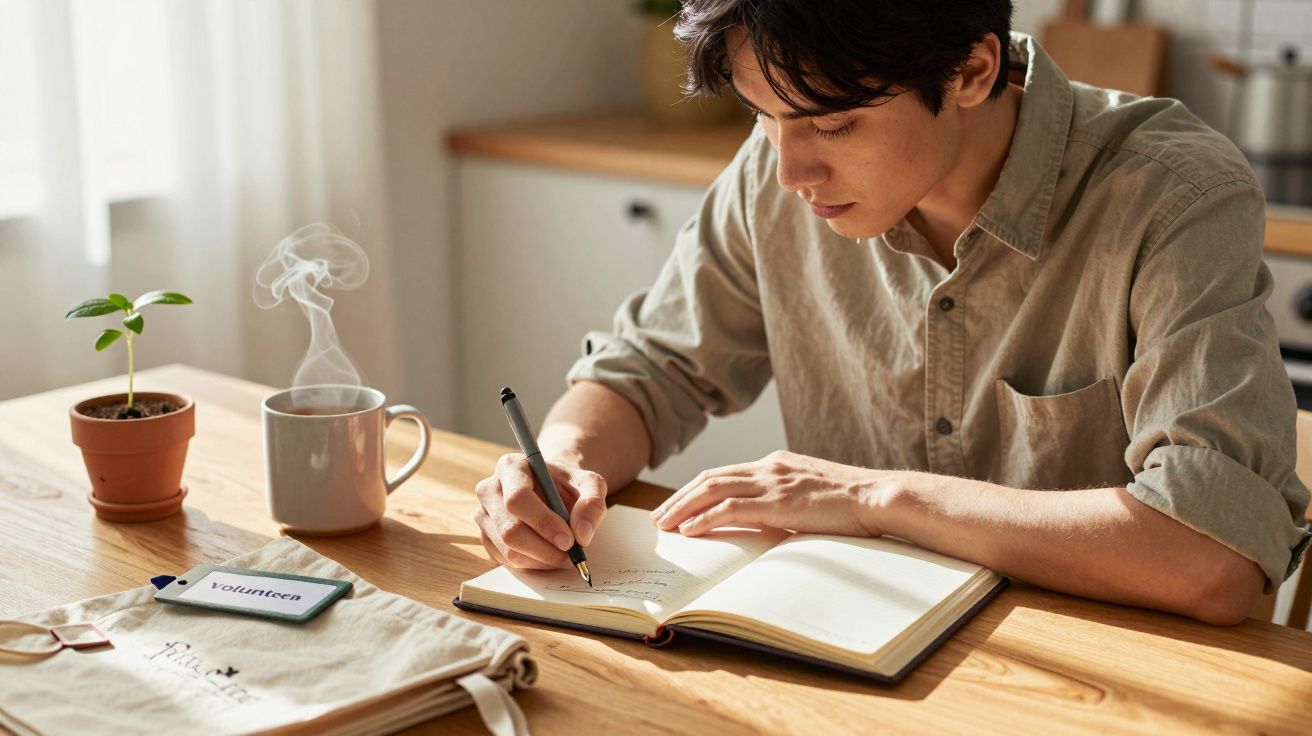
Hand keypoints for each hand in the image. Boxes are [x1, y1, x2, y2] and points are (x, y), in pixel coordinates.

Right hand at [474, 453, 607, 569]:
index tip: (569, 540)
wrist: (551, 492)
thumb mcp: (589, 484)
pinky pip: (506, 561)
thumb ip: (592, 502)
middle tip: (571, 555)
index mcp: (511, 467)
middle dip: (545, 549)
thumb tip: (582, 533)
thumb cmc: (567, 486)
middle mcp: (490, 490)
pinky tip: (548, 553)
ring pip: (508, 550)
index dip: (544, 523)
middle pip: (509, 529)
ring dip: (542, 559)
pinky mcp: (486, 538)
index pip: (518, 499)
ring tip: (564, 554)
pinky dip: (533, 564)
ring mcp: (484, 516)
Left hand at [650, 450, 888, 536]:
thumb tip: (766, 520)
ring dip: (683, 508)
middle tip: (659, 517)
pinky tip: (689, 530)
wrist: (877, 497)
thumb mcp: (812, 495)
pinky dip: (705, 518)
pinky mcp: (777, 502)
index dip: (696, 489)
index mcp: (777, 463)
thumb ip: (786, 500)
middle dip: (680, 498)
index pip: (725, 473)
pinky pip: (730, 508)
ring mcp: (772, 482)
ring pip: (712, 490)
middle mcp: (769, 467)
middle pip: (710, 478)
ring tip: (665, 525)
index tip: (678, 505)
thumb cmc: (853, 503)